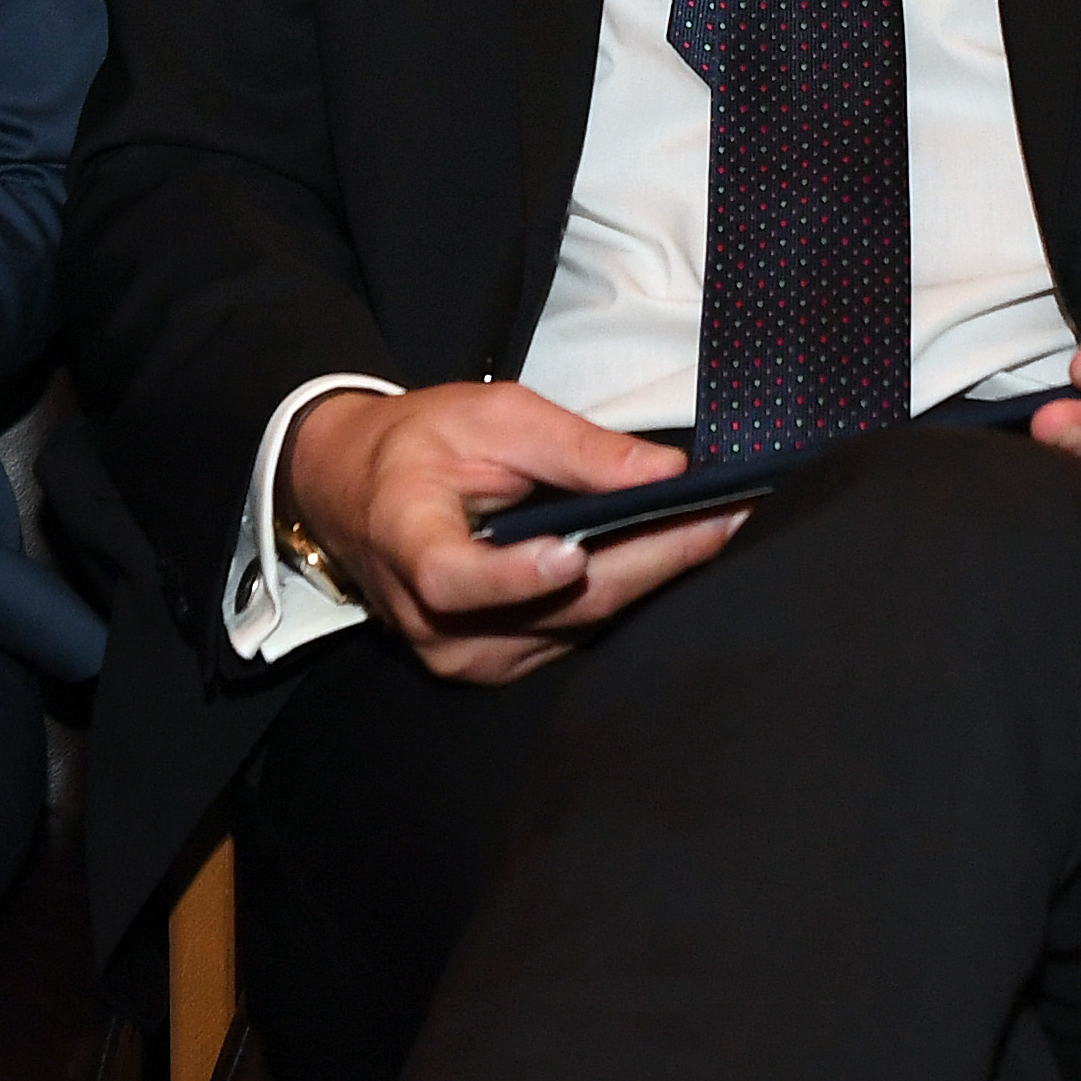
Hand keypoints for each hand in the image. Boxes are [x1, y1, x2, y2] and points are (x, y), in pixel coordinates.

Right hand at [288, 378, 747, 684]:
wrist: (356, 492)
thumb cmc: (418, 445)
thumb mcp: (489, 416)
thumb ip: (572, 447)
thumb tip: (663, 471)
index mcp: (408, 544)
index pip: (454, 578)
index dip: (515, 576)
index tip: (574, 553)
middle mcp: (432, 621)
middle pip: (554, 606)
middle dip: (650, 559)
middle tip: (724, 516)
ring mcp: (463, 655)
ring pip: (579, 624)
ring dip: (650, 575)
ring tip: (714, 524)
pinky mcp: (495, 664)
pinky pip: (575, 632)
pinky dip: (623, 590)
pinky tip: (668, 552)